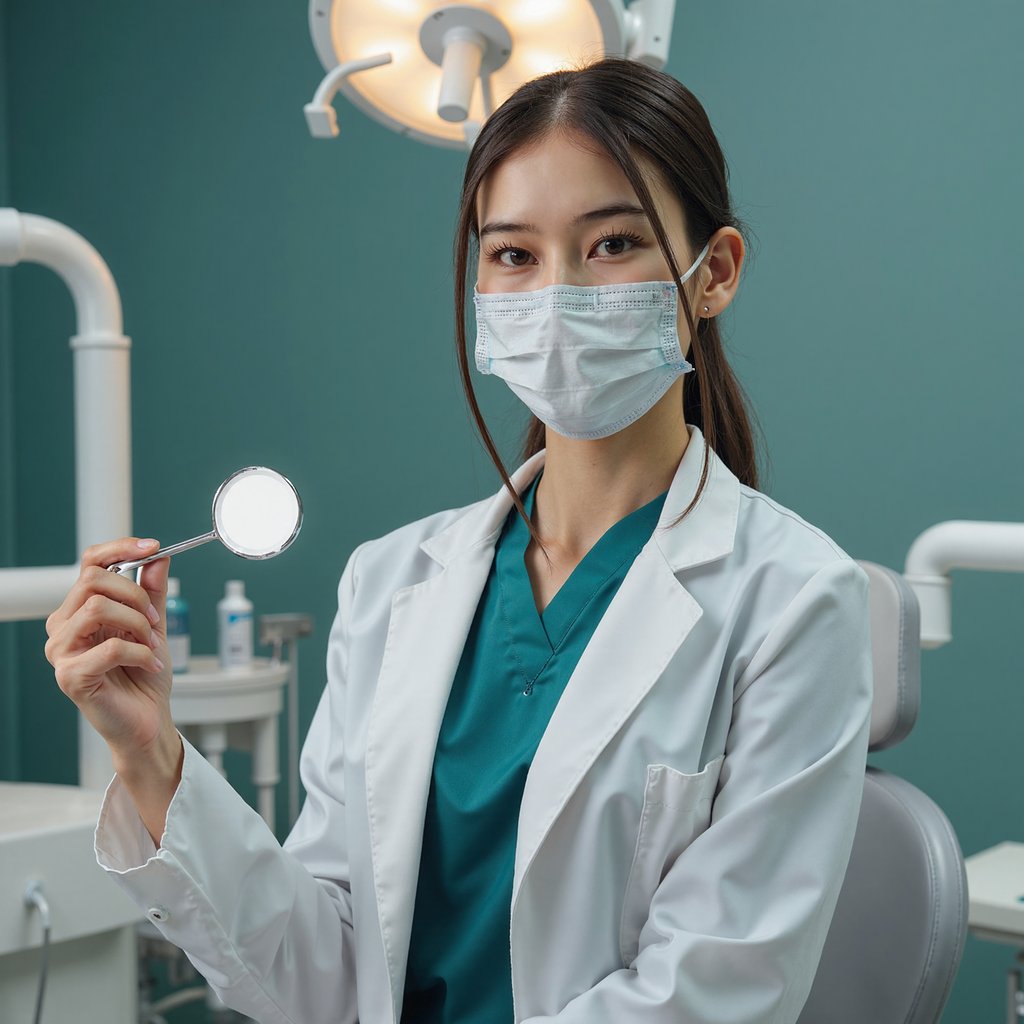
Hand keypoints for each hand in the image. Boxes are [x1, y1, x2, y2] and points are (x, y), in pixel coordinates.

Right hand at [44, 537, 175, 759]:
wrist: (148, 720)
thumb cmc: (144, 676)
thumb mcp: (154, 625)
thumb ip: (152, 591)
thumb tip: (158, 556)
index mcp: (80, 610)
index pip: (90, 563)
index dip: (120, 549)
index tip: (153, 546)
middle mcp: (64, 627)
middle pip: (93, 580)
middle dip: (135, 596)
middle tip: (155, 621)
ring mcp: (62, 652)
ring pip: (98, 608)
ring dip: (138, 624)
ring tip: (151, 644)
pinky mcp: (71, 677)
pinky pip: (110, 648)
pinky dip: (141, 653)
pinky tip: (150, 663)